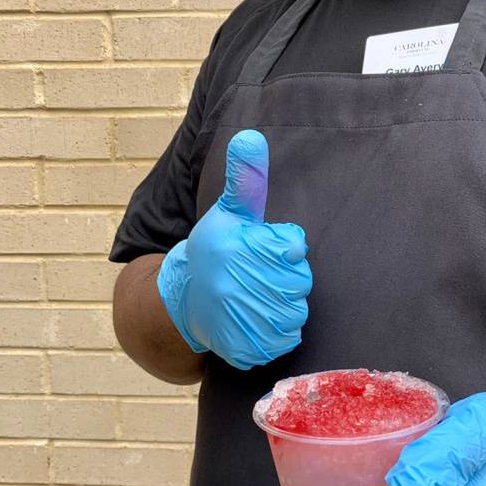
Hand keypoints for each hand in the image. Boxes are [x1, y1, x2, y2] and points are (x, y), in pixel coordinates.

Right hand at [156, 129, 311, 368]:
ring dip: (288, 306)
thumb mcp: (230, 211)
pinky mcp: (243, 349)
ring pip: (296, 313)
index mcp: (232, 246)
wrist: (185, 300)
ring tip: (264, 297)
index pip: (293, 248)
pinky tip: (260, 320)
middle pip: (299, 282)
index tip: (276, 249)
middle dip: (290, 277)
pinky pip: (287, 340)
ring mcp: (235, 320)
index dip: (288, 249)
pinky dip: (281, 333)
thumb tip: (251, 136)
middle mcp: (231, 283)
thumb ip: (246, 179)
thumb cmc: (218, 249)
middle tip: (267, 275)